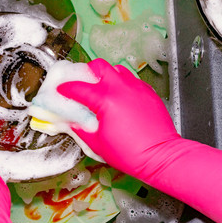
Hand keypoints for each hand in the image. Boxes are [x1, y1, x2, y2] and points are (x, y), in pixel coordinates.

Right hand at [57, 58, 179, 177]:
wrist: (160, 157)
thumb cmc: (130, 153)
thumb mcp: (97, 144)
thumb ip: (81, 129)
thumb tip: (74, 122)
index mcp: (105, 100)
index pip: (78, 88)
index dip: (66, 88)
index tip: (61, 90)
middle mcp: (121, 88)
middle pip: (99, 65)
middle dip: (87, 70)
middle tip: (83, 82)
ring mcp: (136, 88)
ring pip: (117, 69)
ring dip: (106, 75)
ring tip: (103, 88)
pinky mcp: (148, 92)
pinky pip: (132, 80)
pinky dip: (122, 84)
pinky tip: (121, 97)